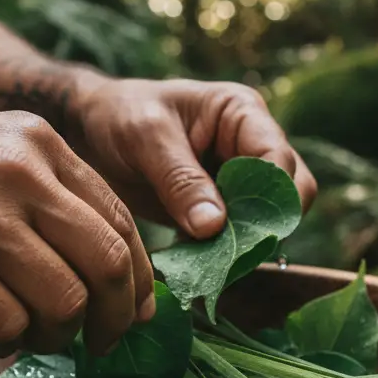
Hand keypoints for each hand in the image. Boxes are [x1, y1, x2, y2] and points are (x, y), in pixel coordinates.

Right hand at [0, 107, 154, 356]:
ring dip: (56, 336)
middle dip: (116, 319)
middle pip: (109, 263)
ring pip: (65, 303)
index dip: (139, 278)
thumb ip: (48, 199)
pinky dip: (3, 342)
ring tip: (30, 336)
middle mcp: (20, 173)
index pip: (121, 220)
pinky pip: (6, 327)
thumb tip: (112, 277)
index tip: (135, 313)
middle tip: (103, 346)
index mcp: (39, 144)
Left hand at [71, 77, 316, 238]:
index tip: (241, 230)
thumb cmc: (118, 116)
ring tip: (209, 260)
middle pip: (288, 195)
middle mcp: (251, 146)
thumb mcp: (145, 138)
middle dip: (264, 225)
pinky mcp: (220, 209)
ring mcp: (238, 180)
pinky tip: (198, 262)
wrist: (89, 131)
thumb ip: (181, 179)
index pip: (280, 160)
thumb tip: (215, 226)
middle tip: (227, 252)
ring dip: (245, 244)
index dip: (270, 197)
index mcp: (243, 114)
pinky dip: (224, 253)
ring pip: (268, 221)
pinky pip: (238, 237)